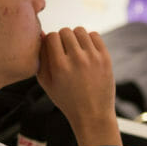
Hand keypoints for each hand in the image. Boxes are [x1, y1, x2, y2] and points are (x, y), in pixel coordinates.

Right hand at [36, 27, 119, 145]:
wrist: (92, 114)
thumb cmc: (66, 100)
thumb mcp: (47, 83)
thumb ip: (41, 58)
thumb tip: (42, 34)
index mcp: (59, 66)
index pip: (51, 36)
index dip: (50, 41)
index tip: (52, 50)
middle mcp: (77, 60)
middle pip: (65, 31)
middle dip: (62, 39)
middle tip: (64, 51)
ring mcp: (93, 58)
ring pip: (80, 30)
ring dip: (75, 37)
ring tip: (75, 50)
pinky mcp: (105, 58)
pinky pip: (94, 35)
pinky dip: (88, 39)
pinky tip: (86, 51)